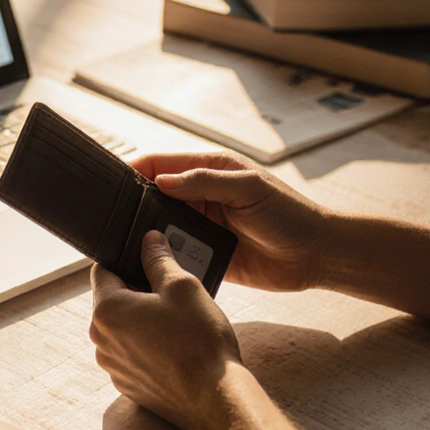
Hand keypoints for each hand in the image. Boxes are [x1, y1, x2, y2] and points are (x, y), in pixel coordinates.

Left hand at [89, 230, 241, 429]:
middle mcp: (101, 340)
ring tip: (176, 322)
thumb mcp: (182, 287)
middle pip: (111, 301)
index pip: (102, 270)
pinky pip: (131, 354)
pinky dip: (146, 346)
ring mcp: (112, 366)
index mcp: (107, 310)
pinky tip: (174, 347)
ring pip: (121, 329)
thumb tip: (149, 240)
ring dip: (141, 320)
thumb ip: (159, 259)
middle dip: (137, 291)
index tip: (147, 260)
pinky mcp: (127, 385)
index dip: (126, 260)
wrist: (214, 398)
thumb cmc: (198, 341)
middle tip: (170, 292)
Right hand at [131, 151, 329, 291]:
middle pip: (154, 197)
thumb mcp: (247, 189)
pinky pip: (177, 255)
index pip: (161, 164)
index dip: (135, 169)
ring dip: (149, 235)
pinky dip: (164, 259)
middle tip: (113, 219)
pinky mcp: (206, 255)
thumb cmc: (289, 214)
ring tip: (128, 244)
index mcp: (210, 171)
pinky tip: (149, 265)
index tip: (113, 182)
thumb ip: (205, 182)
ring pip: (162, 228)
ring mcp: (202, 227)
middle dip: (135, 206)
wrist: (316, 255)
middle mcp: (201, 197)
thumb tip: (161, 180)